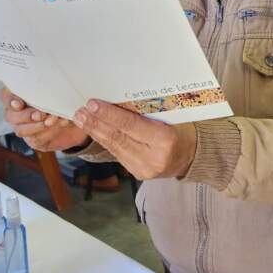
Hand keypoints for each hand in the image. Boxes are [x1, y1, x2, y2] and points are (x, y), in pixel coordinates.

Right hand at [0, 87, 88, 151]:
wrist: (77, 115)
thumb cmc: (65, 96)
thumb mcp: (62, 88)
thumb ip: (58, 88)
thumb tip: (66, 95)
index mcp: (19, 94)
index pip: (5, 96)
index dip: (10, 100)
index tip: (19, 104)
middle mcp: (17, 112)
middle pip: (10, 116)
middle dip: (26, 116)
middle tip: (41, 114)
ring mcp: (24, 127)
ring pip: (21, 130)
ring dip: (37, 126)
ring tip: (53, 120)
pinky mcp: (35, 139)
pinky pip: (37, 139)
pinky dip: (50, 132)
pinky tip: (61, 124)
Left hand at [74, 99, 196, 179]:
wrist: (192, 156)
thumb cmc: (182, 129)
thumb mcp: (169, 115)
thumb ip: (145, 111)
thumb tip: (115, 100)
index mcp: (165, 140)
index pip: (131, 125)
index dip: (110, 115)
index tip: (92, 104)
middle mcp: (154, 158)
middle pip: (119, 138)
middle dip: (96, 124)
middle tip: (80, 112)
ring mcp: (145, 169)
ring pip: (115, 147)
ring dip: (96, 132)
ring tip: (81, 120)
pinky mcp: (138, 173)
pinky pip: (118, 154)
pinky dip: (105, 141)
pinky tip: (95, 131)